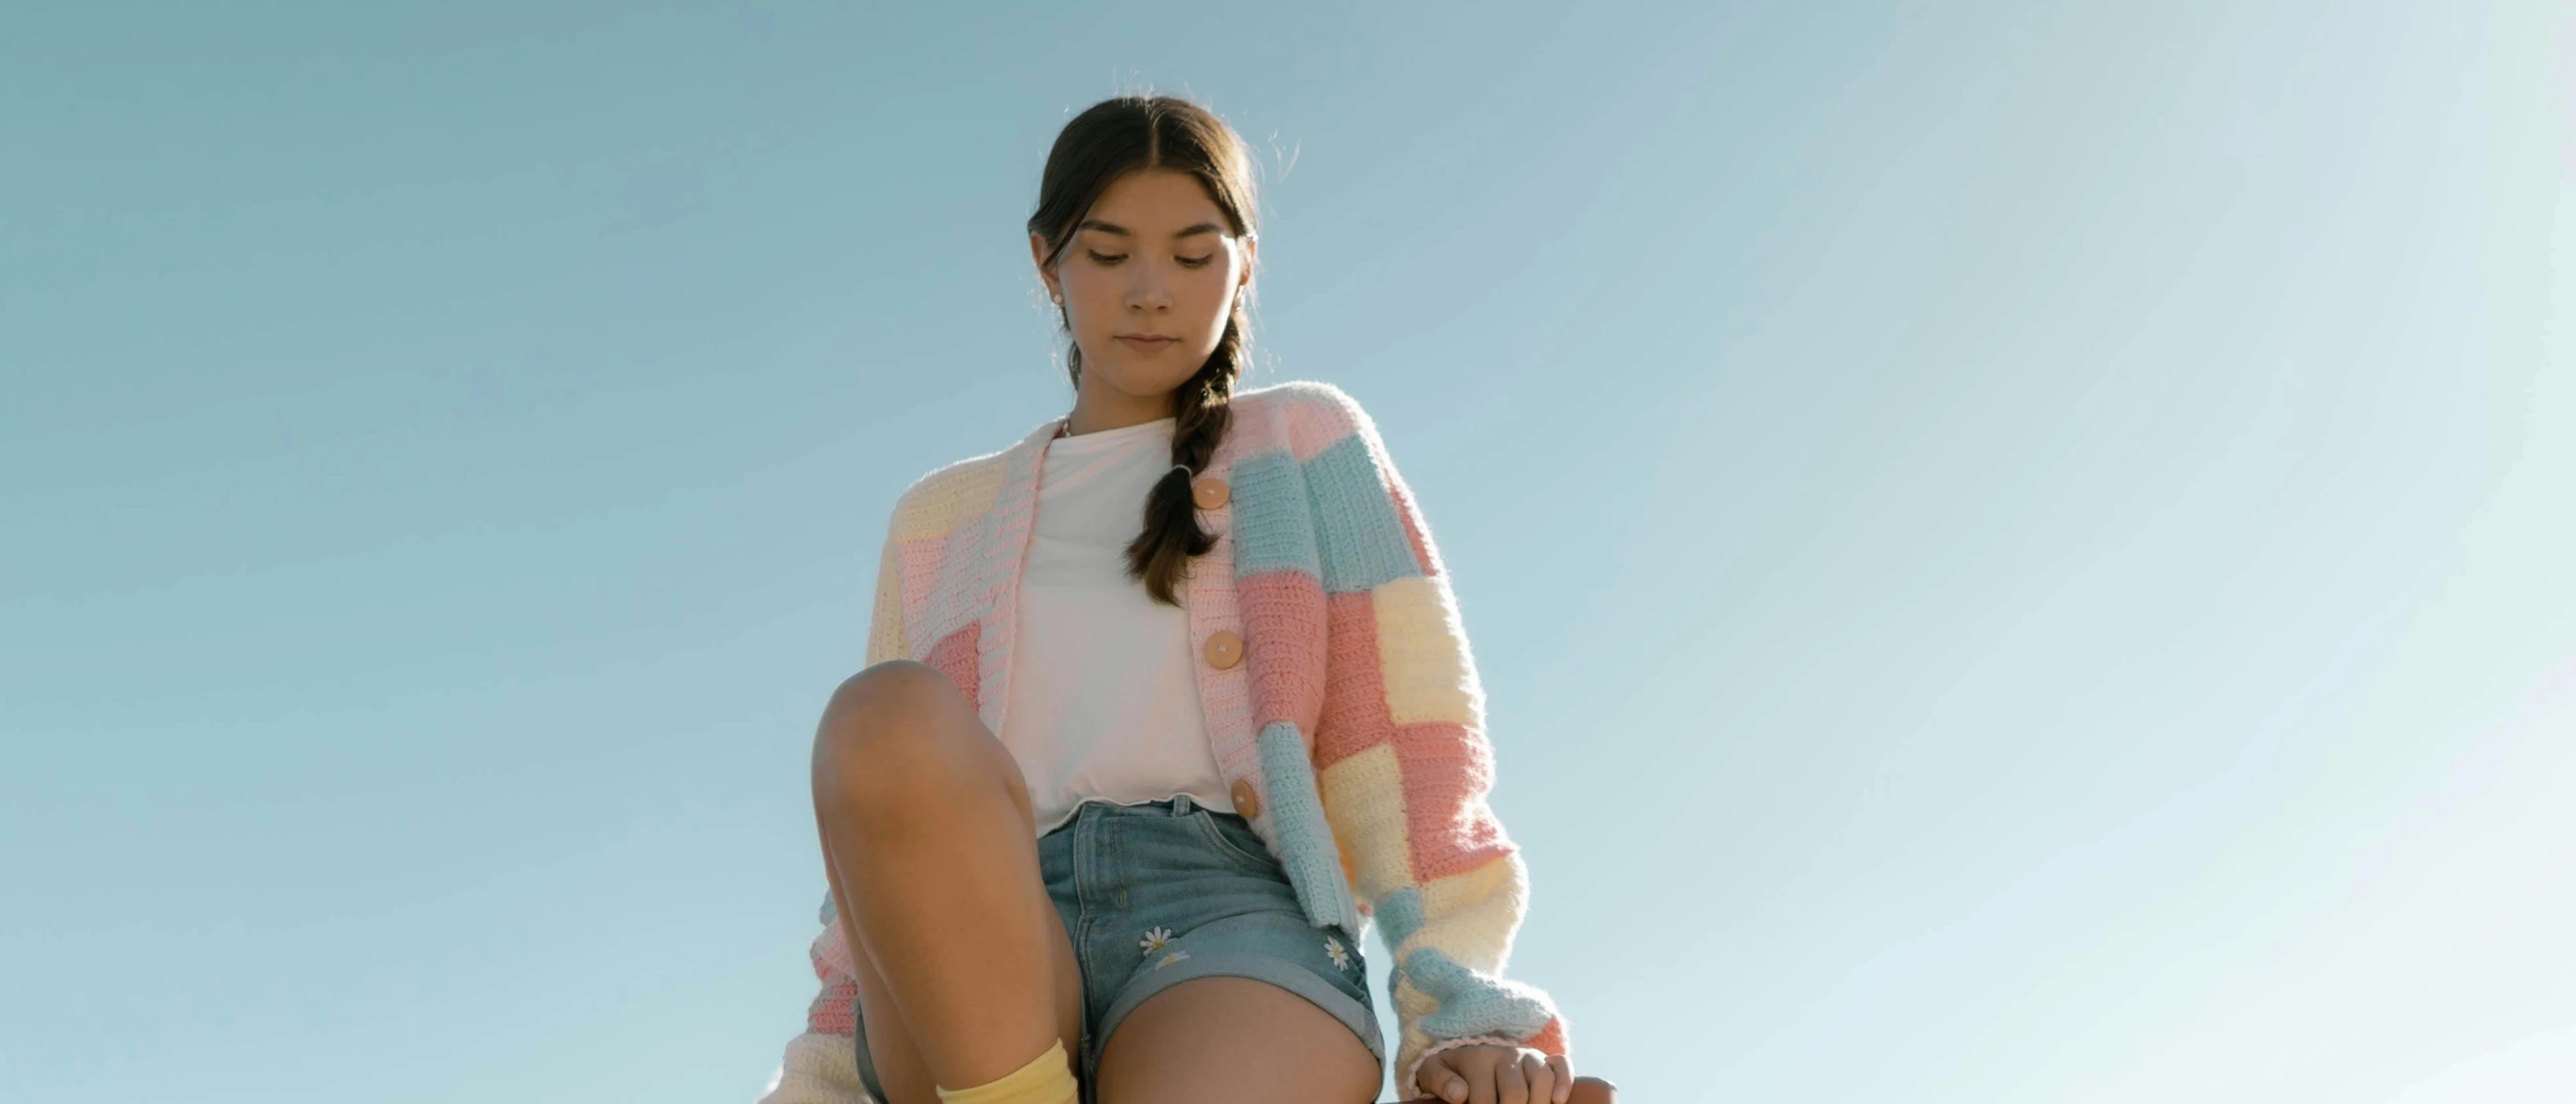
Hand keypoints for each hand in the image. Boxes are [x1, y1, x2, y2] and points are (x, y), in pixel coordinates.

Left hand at [1414, 1043, 1571, 1103]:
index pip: (1484, 1099)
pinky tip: (1557, 1101)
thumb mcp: (1434, 1072)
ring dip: (1538, 1103)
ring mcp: (1528, 1056)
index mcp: (1478, 1059)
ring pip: (1542, 1078)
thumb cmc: (1451, 1069)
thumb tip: (1460, 1095)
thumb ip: (1440, 1081)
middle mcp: (1506, 1054)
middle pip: (1515, 1093)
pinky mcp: (1545, 1058)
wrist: (1468, 1049)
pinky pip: (1561, 1064)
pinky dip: (1563, 1082)